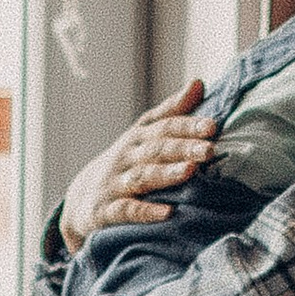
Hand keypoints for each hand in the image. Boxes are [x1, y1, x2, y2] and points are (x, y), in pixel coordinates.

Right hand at [59, 80, 217, 246]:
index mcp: (138, 137)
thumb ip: (171, 111)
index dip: (187, 125)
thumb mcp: (143, 135)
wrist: (81, 197)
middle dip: (183, 148)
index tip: (212, 126)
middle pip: (156, 149)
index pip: (164, 126)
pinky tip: (167, 213)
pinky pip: (127, 210)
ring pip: (142, 177)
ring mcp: (115, 183)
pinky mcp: (107, 210)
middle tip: (209, 150)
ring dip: (166, 174)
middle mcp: (127, 156)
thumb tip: (198, 82)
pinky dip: (146, 211)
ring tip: (191, 172)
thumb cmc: (125, 162)